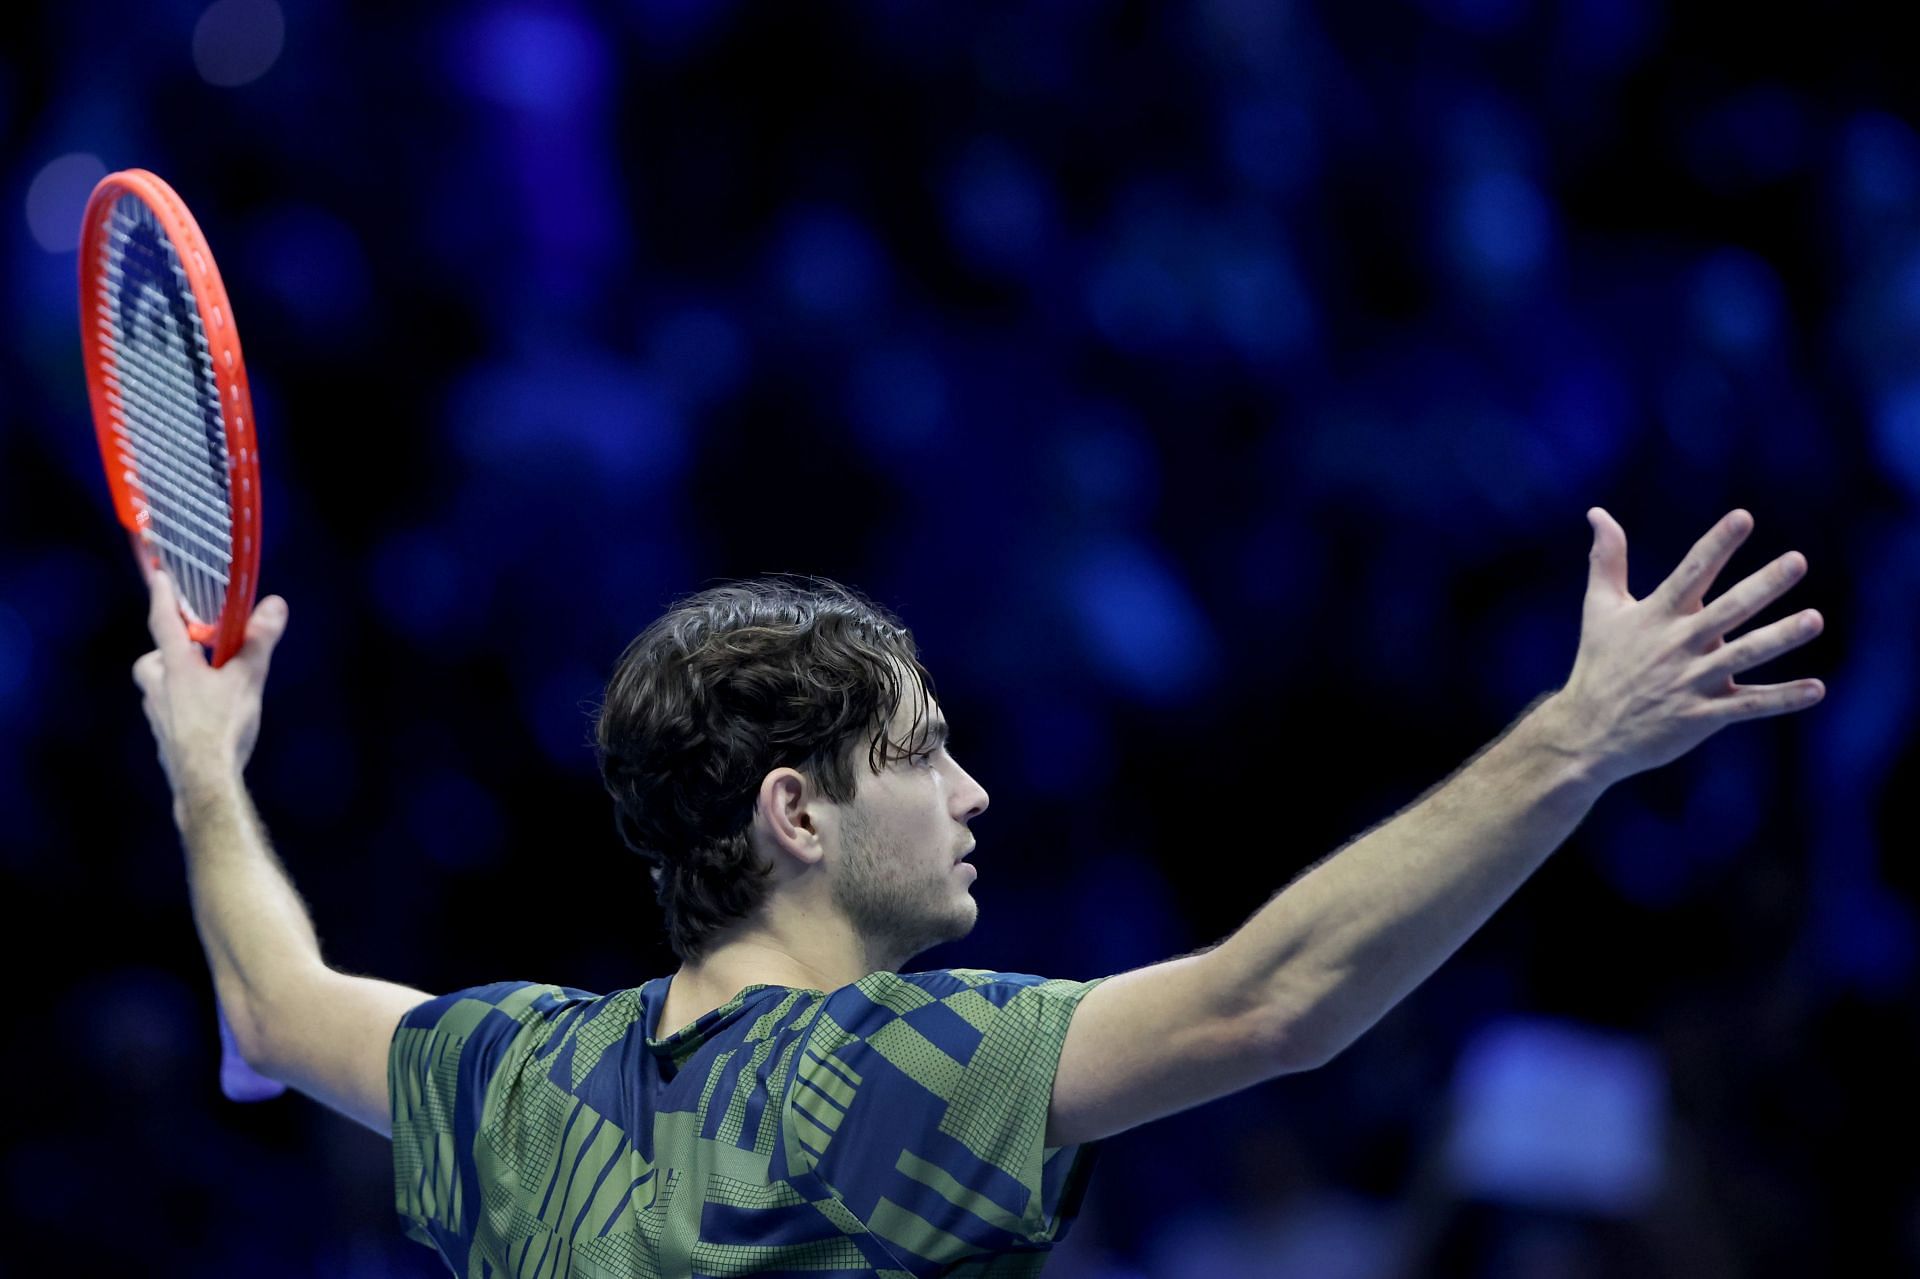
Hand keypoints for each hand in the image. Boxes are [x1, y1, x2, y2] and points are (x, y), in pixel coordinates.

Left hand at [131, 563, 289, 800]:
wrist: (204, 781)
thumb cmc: (223, 726)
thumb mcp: (248, 678)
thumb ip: (258, 640)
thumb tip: (275, 604)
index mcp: (174, 667)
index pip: (164, 622)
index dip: (163, 597)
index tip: (159, 576)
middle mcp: (158, 688)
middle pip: (153, 660)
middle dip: (170, 653)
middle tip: (196, 652)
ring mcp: (158, 716)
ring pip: (161, 689)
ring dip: (179, 682)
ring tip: (211, 689)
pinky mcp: (165, 739)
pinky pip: (171, 714)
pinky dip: (186, 710)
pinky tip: (210, 721)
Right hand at [1550, 508, 1824, 787]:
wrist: (1586, 733)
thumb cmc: (1598, 664)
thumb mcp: (1600, 608)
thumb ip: (1606, 560)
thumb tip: (1598, 512)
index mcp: (1655, 616)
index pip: (1691, 573)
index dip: (1716, 545)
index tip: (1743, 518)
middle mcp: (1676, 645)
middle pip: (1727, 610)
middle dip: (1762, 585)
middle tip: (1797, 561)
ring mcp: (1691, 682)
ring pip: (1743, 656)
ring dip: (1780, 638)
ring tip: (1814, 619)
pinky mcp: (1701, 717)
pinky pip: (1748, 706)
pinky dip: (1782, 699)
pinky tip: (1816, 689)